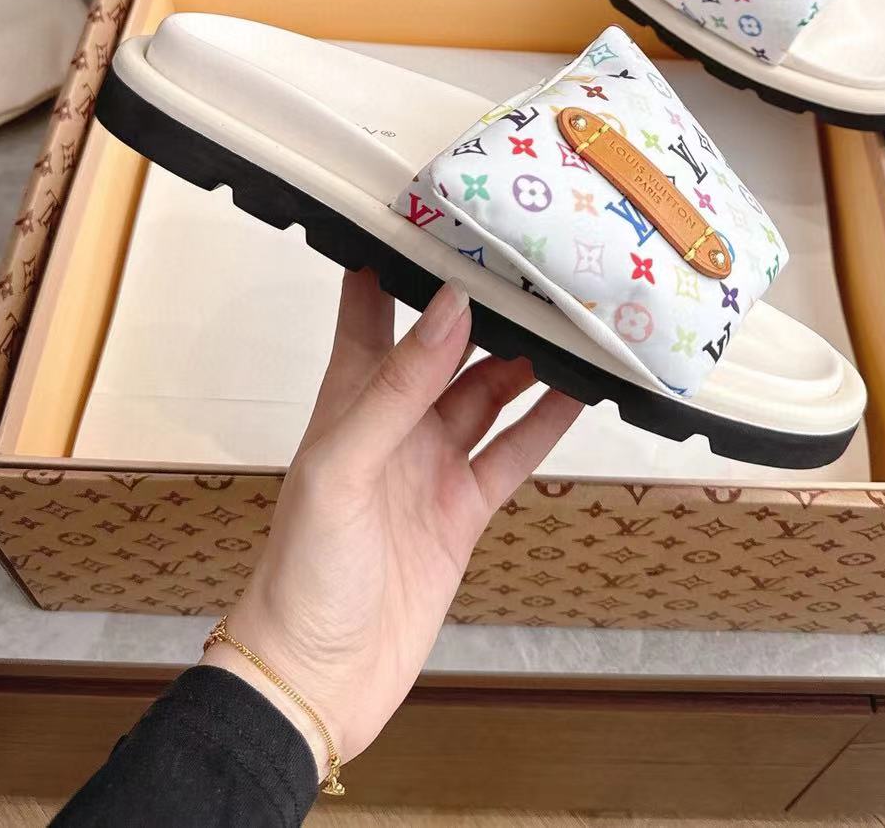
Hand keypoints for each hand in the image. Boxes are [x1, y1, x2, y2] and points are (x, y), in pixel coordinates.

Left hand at [201, 269, 581, 771]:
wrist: (316, 680)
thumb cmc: (302, 571)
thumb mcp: (342, 466)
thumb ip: (398, 386)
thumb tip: (451, 307)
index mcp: (349, 396)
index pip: (371, 303)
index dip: (399, 253)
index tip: (442, 205)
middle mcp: (393, 421)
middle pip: (447, 342)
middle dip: (485, 301)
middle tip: (536, 255)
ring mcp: (431, 465)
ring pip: (489, 391)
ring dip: (527, 356)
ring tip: (573, 313)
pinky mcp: (462, 511)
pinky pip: (512, 453)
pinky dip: (547, 422)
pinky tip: (582, 393)